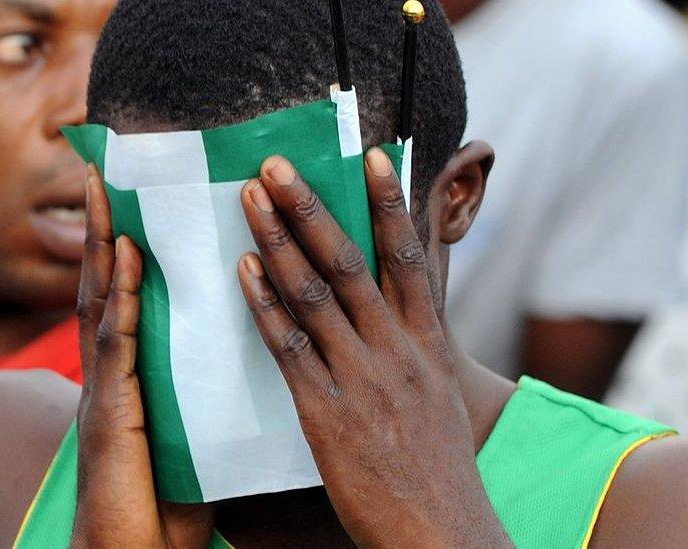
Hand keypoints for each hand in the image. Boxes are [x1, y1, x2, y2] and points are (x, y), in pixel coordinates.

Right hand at [71, 165, 213, 548]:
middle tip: (105, 171)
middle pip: (106, 288)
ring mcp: (105, 391)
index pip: (130, 300)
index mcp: (135, 376)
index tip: (136, 199)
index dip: (128, 250)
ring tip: (105, 190)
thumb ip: (206, 388)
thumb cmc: (169, 501)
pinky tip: (121, 257)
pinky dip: (116, 297)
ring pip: (100, 303)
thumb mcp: (192, 430)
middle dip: (103, 228)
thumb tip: (254, 355)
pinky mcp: (108, 414)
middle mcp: (113, 375)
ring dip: (100, 244)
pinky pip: (114, 345)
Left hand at [236, 150, 510, 547]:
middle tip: (277, 165)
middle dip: (311, 207)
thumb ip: (417, 347)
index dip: (389, 203)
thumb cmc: (440, 467)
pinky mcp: (327, 414)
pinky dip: (266, 306)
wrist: (443, 532)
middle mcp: (396, 350)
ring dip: (279, 241)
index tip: (372, 155)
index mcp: (428, 342)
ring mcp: (362, 379)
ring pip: (315, 294)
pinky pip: (291, 348)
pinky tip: (245, 272)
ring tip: (251, 199)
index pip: (407, 257)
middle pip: (350, 262)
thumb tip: (402, 311)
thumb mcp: (441, 396)